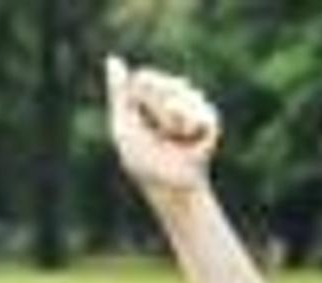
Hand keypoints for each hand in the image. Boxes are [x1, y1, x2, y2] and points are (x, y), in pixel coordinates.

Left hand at [102, 57, 219, 195]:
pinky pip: (200, 109)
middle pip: (165, 83)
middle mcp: (171, 99)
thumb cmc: (142, 160)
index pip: (144, 79)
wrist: (168, 184)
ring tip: (173, 135)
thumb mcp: (125, 125)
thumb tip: (112, 59)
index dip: (141, 96)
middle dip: (158, 106)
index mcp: (148, 100)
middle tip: (158, 130)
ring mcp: (191, 108)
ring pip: (184, 93)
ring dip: (174, 116)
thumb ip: (119, 94)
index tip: (139, 116)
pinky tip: (187, 135)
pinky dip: (191, 122)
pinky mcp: (209, 122)